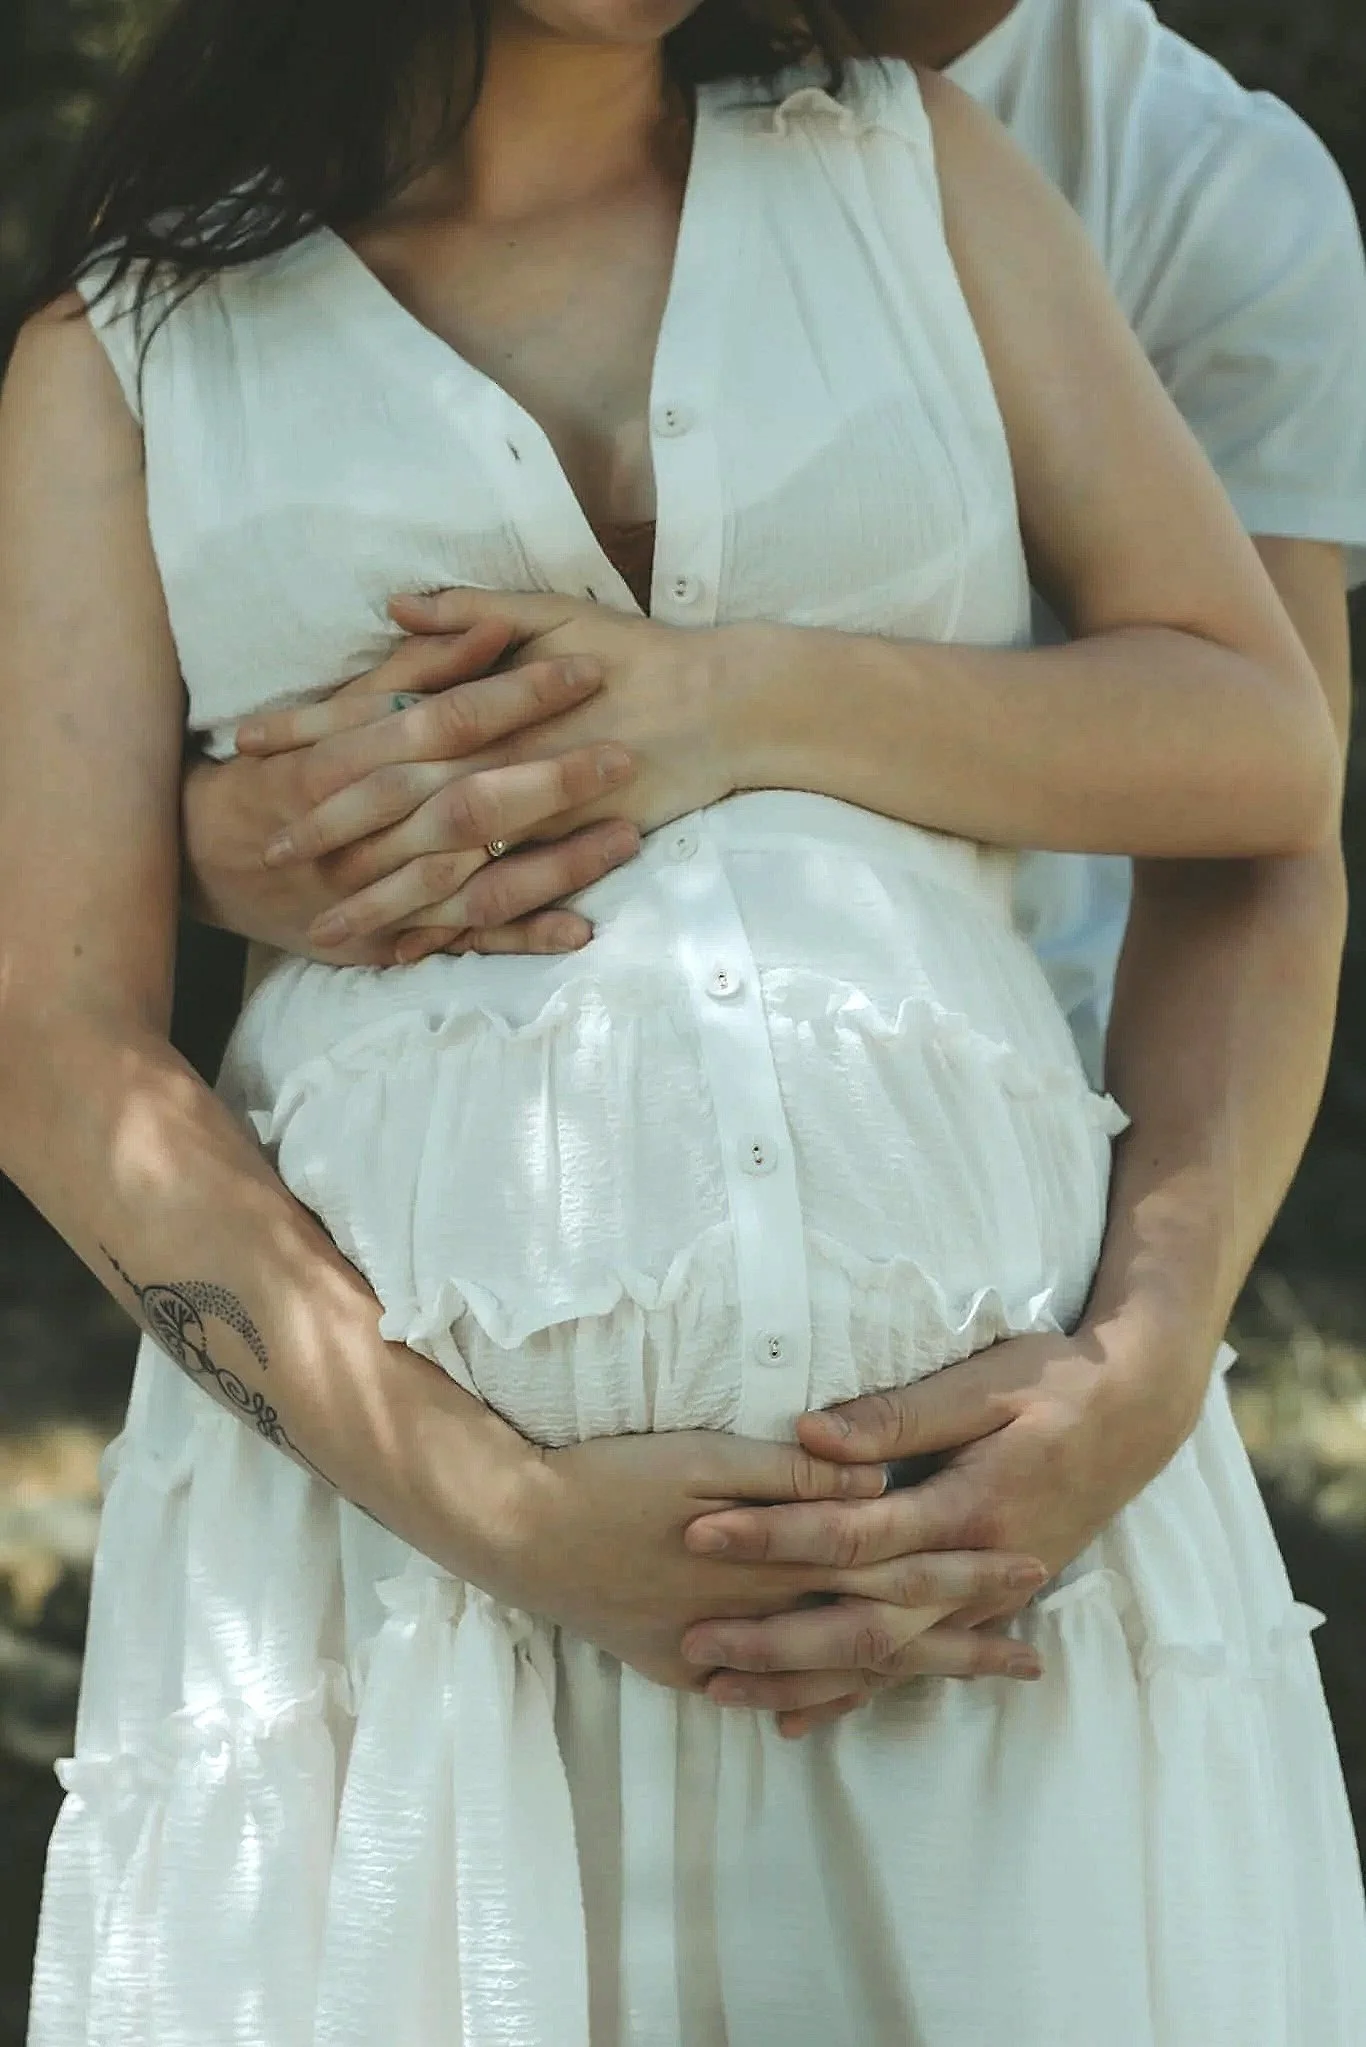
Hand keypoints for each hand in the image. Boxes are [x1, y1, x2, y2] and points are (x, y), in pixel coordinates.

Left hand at [234, 586, 756, 961]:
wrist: (721, 703)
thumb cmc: (636, 654)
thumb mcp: (551, 611)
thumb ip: (468, 611)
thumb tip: (394, 605)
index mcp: (481, 695)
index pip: (374, 715)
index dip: (309, 732)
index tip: (251, 748)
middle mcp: (497, 753)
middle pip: (391, 796)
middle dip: (324, 825)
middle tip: (266, 851)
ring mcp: (533, 806)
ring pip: (438, 860)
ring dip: (378, 896)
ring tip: (323, 927)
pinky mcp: (568, 847)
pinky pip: (502, 897)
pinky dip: (455, 927)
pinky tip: (415, 948)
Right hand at [506, 1430, 1041, 1698]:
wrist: (515, 1531)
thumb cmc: (611, 1476)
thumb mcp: (705, 1454)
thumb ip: (792, 1474)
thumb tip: (873, 1482)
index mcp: (778, 1562)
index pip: (894, 1570)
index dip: (965, 1572)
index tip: (1032, 1572)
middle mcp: (761, 1621)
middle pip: (882, 1636)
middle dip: (958, 1641)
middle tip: (1030, 1659)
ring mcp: (720, 1655)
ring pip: (834, 1672)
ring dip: (902, 1676)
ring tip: (960, 1681)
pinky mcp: (680, 1664)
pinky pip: (768, 1694)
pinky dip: (815, 1700)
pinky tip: (838, 1708)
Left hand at [682, 1324, 1198, 1733]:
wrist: (1141, 1414)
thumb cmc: (1057, 1384)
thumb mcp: (982, 1383)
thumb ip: (897, 1416)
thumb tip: (811, 1434)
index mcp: (966, 1508)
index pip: (852, 1533)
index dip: (774, 1535)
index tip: (701, 1532)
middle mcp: (973, 1571)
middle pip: (860, 1622)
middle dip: (773, 1637)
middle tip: (691, 1642)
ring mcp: (981, 1600)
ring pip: (883, 1661)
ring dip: (803, 1682)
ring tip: (721, 1692)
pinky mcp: (984, 1608)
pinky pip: (913, 1666)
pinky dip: (854, 1695)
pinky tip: (800, 1717)